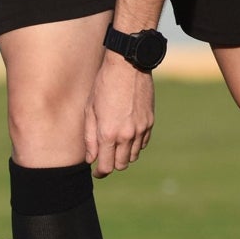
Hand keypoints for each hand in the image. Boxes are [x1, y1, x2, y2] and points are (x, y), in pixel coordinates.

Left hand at [84, 54, 154, 177]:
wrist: (128, 66)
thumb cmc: (103, 87)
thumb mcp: (89, 112)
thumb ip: (90, 138)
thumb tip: (91, 159)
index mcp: (108, 134)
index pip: (107, 166)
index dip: (101, 172)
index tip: (97, 171)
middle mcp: (127, 135)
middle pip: (122, 164)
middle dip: (112, 165)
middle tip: (104, 159)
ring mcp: (141, 128)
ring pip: (134, 155)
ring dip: (124, 155)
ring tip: (114, 147)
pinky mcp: (150, 121)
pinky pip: (143, 143)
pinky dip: (135, 144)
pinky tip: (126, 137)